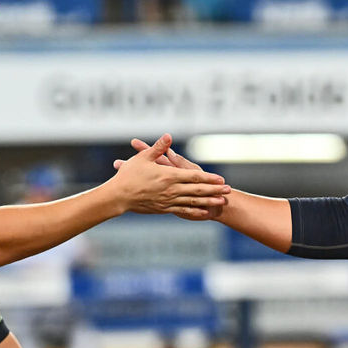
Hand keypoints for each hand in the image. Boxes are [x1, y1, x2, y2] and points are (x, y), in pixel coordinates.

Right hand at [110, 134, 228, 218]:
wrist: (118, 197)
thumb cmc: (129, 175)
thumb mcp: (143, 158)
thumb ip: (158, 148)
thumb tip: (169, 136)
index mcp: (168, 176)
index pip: (193, 177)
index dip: (208, 178)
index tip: (221, 178)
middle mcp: (171, 190)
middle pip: (197, 190)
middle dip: (214, 190)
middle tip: (228, 190)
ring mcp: (168, 201)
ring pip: (192, 202)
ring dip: (208, 201)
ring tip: (222, 201)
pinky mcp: (163, 209)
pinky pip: (182, 210)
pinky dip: (195, 210)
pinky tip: (204, 211)